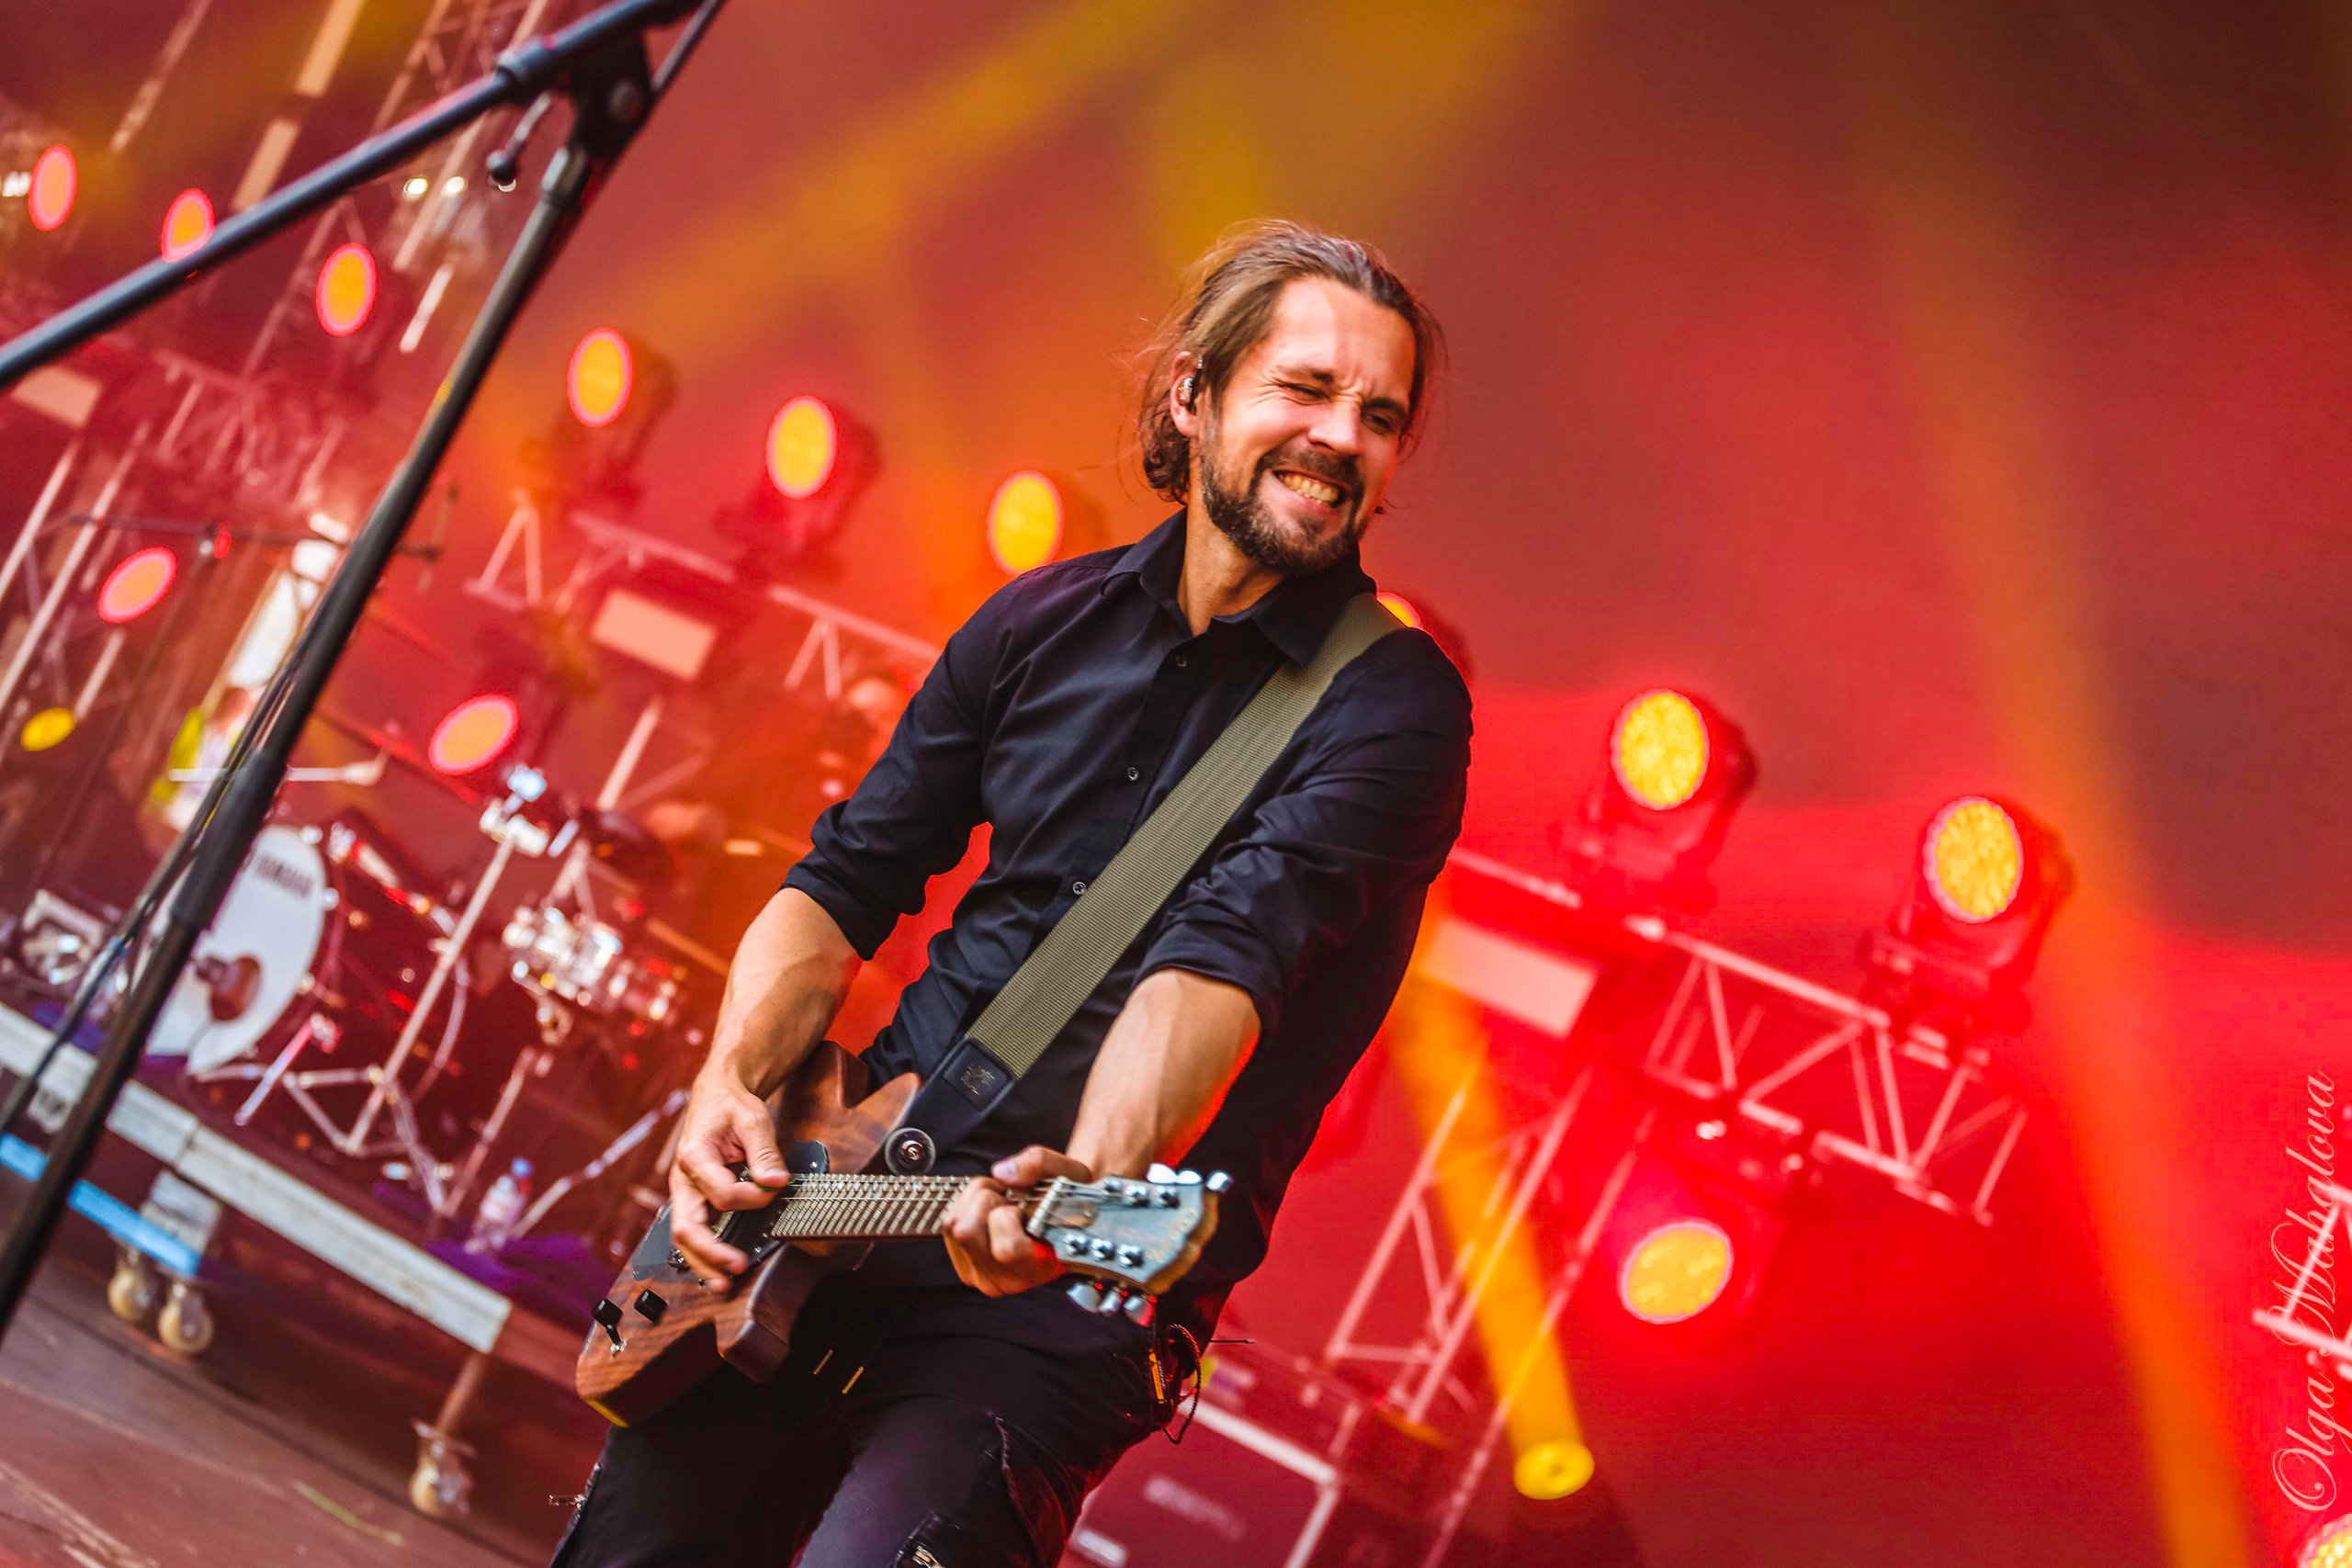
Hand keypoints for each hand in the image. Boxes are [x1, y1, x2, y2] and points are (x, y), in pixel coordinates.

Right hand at [667, 1070, 788, 1286]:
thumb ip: (765, 1152)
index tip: (773, 1189)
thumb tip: (776, 1182)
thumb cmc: (731, 1107)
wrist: (716, 1098)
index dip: (752, 1198)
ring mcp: (685, 1192)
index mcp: (694, 1156)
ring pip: (684, 1237)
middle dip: (711, 1253)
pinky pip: (693, 1231)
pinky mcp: (693, 1200)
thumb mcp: (753, 1120)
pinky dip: (703, 1253)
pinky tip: (717, 1270)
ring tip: (723, 1284)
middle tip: (736, 1268)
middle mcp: (683, 1179)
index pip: (722, 1193)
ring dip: (703, 1263)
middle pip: (687, 1227)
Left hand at [941, 1145, 1091, 1297]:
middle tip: (1013, 1203)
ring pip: (954, 1225)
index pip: (1007, 1249)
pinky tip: (991, 1215)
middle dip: (988, 1201)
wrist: (1068, 1222)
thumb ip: (1041, 1164)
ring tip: (1005, 1207)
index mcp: (1041, 1266)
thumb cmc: (1071, 1201)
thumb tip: (1001, 1174)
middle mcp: (1009, 1280)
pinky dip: (967, 1209)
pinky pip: (948, 1227)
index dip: (1009, 1216)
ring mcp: (983, 1277)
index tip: (1025, 1209)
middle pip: (967, 1230)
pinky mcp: (964, 1267)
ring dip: (976, 1202)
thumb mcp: (1070, 1173)